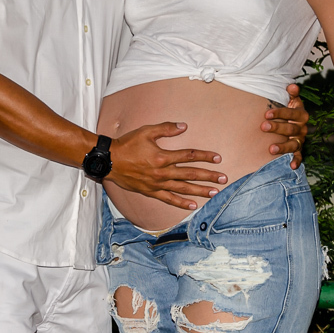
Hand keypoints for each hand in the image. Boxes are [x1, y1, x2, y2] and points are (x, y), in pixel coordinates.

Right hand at [108, 122, 225, 209]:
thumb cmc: (128, 144)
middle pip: (190, 174)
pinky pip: (169, 199)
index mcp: (162, 156)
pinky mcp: (151, 191)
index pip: (189, 156)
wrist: (109, 161)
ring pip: (183, 188)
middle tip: (223, 178)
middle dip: (208, 176)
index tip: (218, 158)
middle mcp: (162, 172)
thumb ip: (166, 128)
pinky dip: (181, 203)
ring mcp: (157, 184)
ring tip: (214, 192)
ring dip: (200, 190)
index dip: (205, 156)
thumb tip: (184, 126)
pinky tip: (193, 206)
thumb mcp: (146, 131)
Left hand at [262, 83, 308, 169]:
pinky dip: (296, 161)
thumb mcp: (291, 100)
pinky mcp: (298, 150)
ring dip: (283, 147)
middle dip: (277, 128)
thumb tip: (292, 85)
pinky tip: (291, 166)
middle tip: (263, 126)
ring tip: (271, 149)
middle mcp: (302, 128)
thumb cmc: (288, 109)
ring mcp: (300, 140)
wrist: (292, 121)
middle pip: (291, 129)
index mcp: (301, 114)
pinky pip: (299, 156)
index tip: (266, 114)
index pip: (292, 113)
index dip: (280, 113)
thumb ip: (292, 93)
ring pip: (294, 144)